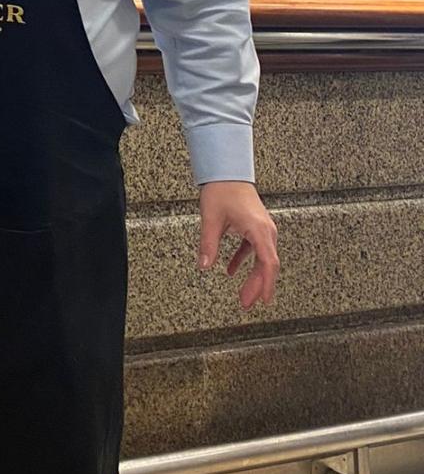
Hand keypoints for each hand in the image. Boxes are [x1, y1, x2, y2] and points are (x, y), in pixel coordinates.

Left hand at [198, 181, 279, 309]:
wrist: (227, 170)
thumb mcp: (211, 219)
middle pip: (267, 265)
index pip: (268, 263)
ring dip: (253, 276)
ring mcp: (261, 228)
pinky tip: (231, 270)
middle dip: (258, 286)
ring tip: (244, 294)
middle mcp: (265, 230)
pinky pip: (253, 249)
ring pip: (262, 258)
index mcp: (258, 230)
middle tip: (246, 303)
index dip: (266, 284)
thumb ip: (208, 244)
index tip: (263, 300)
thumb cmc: (223, 189)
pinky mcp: (254, 226)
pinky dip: (243, 260)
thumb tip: (204, 265)